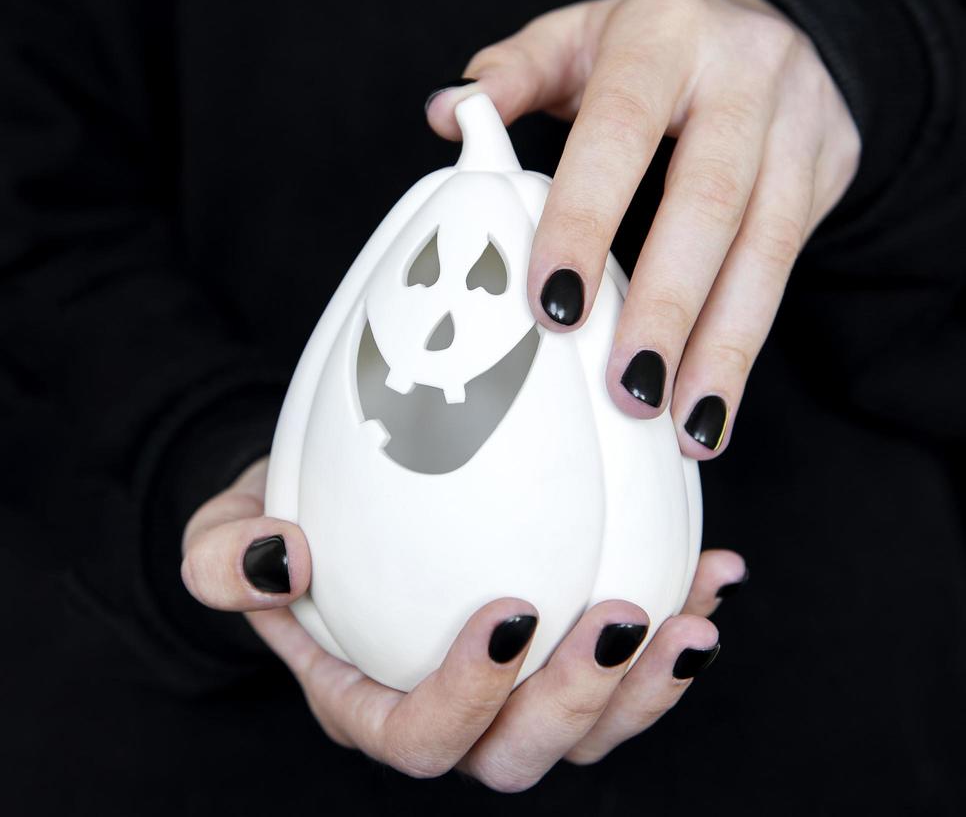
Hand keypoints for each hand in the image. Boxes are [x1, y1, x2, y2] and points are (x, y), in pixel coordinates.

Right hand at [182, 458, 746, 790]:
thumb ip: (227, 559)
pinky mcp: (557, 651)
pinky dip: (677, 619)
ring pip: (590, 727)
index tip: (510, 614)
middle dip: (582, 701)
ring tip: (696, 613)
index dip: (468, 697)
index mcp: (366, 701)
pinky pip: (627, 664)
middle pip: (520, 750)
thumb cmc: (285, 524)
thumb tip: (281, 557)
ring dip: (651, 681)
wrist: (338, 505)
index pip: (417, 735)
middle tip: (628, 619)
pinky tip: (714, 567)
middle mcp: (447, 712)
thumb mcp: (228, 533)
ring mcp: (510, 689)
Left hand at [426, 0, 859, 457]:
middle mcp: (744, 75)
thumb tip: (448, 114)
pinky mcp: (829, 170)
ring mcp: (798, 124)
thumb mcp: (580, 36)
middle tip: (625, 389)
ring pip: (768, 247)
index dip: (586, 218)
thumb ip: (516, 73)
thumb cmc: (653, 46)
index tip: (552, 305)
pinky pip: (790, 268)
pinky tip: (713, 409)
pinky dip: (746, 346)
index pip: (620, 131)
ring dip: (722, 347)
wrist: (773, 24)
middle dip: (666, 303)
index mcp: (663, 38)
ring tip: (683, 428)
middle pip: (709, 200)